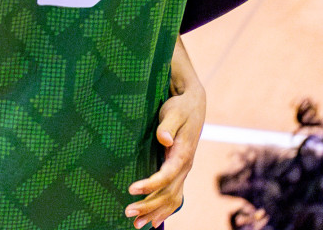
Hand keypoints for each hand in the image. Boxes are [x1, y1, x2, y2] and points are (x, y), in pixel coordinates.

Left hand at [125, 40, 206, 227]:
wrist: (194, 105)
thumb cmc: (180, 107)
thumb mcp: (173, 112)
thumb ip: (168, 125)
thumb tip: (164, 138)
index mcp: (183, 154)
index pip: (167, 175)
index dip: (150, 184)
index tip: (131, 189)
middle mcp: (185, 166)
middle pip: (168, 193)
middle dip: (148, 205)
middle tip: (128, 213)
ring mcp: (183, 171)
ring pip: (172, 199)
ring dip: (154, 212)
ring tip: (136, 225)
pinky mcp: (178, 171)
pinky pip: (174, 196)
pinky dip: (164, 210)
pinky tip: (153, 221)